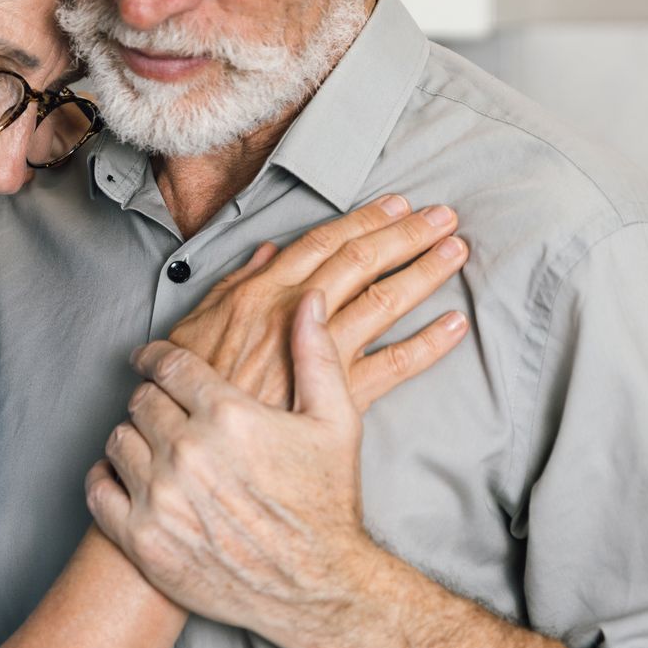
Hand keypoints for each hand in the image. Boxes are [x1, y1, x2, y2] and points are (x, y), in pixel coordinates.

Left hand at [89, 294, 416, 644]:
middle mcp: (188, 452)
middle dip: (151, 399)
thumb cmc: (327, 504)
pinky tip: (129, 478)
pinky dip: (107, 479)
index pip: (167, 365)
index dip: (155, 357)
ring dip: (133, 438)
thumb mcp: (335, 421)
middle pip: (141, 400)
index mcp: (228, 415)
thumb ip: (315, 354)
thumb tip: (306, 300)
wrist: (318, 589)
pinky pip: (99, 490)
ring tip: (154, 446)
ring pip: (118, 439)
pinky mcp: (144, 539)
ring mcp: (161, 497)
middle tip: (162, 409)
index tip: (150, 360)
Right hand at [168, 195, 468, 409]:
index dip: (365, 219)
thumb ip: (231, 286)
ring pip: (383, 302)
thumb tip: (264, 253)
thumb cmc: (191, 389)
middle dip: (407, 234)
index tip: (397, 204)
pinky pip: (394, 365)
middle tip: (444, 216)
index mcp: (262, 293)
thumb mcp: (194, 326)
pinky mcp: (336, 397)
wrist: (197, 443)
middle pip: (361, 262)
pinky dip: (429, 344)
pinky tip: (456, 326)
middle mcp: (296, 315)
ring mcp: (319, 355)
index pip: (324, 243)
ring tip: (456, 252)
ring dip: (424, 273)